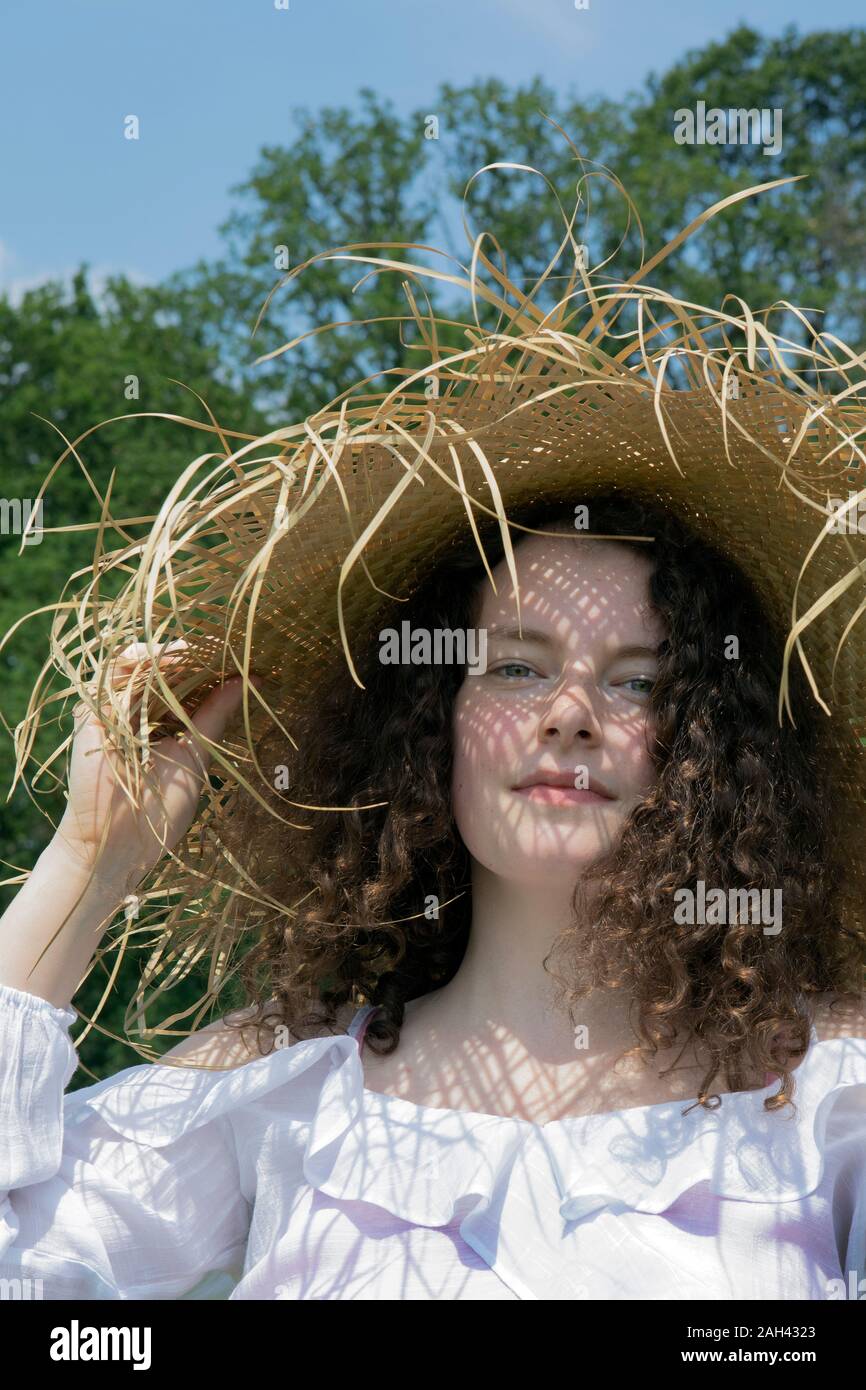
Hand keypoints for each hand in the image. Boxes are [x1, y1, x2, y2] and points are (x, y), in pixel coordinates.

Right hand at [52, 640, 253, 891]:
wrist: (118, 845)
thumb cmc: (161, 810)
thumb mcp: (197, 756)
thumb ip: (215, 716)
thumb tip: (249, 680)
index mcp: (163, 724)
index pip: (186, 683)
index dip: (210, 666)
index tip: (243, 653)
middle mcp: (137, 713)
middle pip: (162, 668)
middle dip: (192, 653)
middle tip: (223, 642)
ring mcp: (113, 711)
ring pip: (137, 664)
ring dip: (166, 651)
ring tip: (195, 648)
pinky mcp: (91, 713)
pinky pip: (111, 675)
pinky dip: (138, 660)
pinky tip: (166, 656)